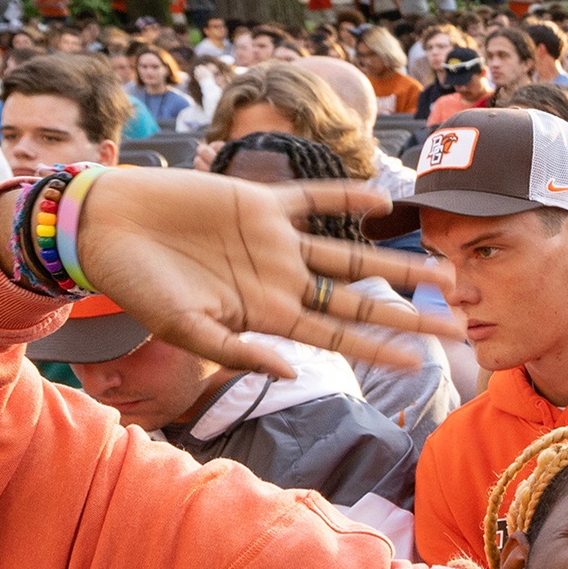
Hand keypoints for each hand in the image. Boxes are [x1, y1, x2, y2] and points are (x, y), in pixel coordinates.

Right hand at [0, 168, 458, 378]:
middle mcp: (282, 280)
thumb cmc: (137, 286)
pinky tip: (385, 201)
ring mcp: (275, 242)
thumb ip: (237, 351)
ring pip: (350, 254)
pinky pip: (314, 200)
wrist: (105, 229)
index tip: (424, 359)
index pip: (338, 334)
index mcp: (268, 315)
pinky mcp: (260, 203)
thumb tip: (289, 370)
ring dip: (396, 260)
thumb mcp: (185, 329)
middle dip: (411, 311)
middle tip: (462, 318)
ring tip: (445, 270)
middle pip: (360, 298)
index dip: (380, 347)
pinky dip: (347, 198)